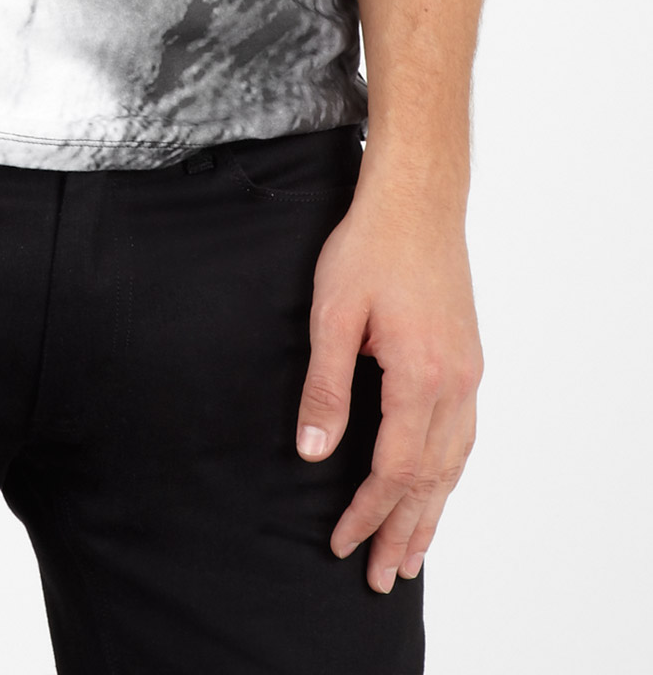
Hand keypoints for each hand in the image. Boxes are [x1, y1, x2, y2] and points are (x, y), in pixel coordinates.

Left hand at [294, 182, 483, 591]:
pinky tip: (437, 488)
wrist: (418, 199)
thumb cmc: (370, 247)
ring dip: (432, 511)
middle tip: (383, 580)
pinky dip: (449, 473)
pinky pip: (464, 434)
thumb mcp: (332, 313)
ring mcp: (469, 371)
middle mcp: (456, 382)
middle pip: (432, 479)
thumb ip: (324, 387)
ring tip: (413, 554)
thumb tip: (311, 452)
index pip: (394, 468)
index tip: (341, 542)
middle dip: (405, 531)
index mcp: (421, 375)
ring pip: (455, 462)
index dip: (367, 511)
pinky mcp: (469, 358)